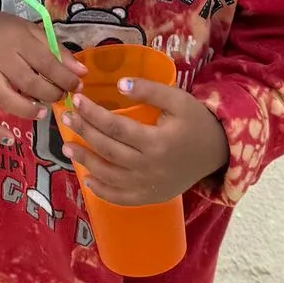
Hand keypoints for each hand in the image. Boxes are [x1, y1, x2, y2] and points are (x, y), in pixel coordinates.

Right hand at [0, 0, 80, 140]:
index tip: (78, 86)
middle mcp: (0, 59)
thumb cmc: (6, 32)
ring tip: (43, 112)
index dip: (65, 77)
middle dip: (50, 93)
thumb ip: (58, 51)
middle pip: (28, 82)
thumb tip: (82, 74)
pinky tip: (10, 139)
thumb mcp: (32, 32)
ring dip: (28, 110)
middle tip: (61, 96)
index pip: (45, 62)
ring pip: (5, 99)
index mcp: (17, 40)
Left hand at [62, 81, 228, 206]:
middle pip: (108, 150)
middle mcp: (149, 167)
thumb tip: (119, 84)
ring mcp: (149, 186)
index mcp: (156, 142)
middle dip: (84, 133)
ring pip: (109, 176)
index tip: (76, 101)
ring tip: (67, 148)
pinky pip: (121, 198)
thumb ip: (150, 90)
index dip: (93, 114)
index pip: (115, 127)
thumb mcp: (178, 100)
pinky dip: (102, 192)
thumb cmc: (197, 122)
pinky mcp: (150, 197)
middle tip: (66, 119)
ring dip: (85, 162)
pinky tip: (87, 180)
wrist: (218, 153)